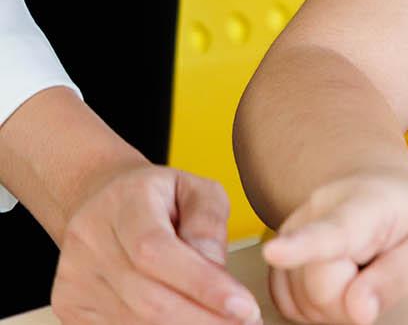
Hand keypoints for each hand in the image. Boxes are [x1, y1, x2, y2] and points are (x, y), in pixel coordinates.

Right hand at [50, 163, 260, 324]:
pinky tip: (191, 323)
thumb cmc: (159, 197)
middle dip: (203, 320)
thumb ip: (208, 226)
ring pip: (133, 324)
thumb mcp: (197, 190)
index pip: (156, 252)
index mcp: (124, 204)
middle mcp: (89, 242)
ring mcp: (73, 279)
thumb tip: (216, 271)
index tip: (244, 308)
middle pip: (146, 299)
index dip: (201, 285)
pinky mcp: (70, 308)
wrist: (103, 202)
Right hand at [262, 171, 407, 324]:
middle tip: (375, 274)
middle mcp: (315, 214)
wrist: (380, 193)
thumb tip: (359, 312)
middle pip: (320, 291)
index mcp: (363, 206)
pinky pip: (289, 307)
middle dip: (352, 301)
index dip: (300, 246)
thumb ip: (397, 278)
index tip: (275, 252)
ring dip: (336, 304)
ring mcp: (289, 236)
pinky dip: (317, 307)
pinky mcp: (276, 261)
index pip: (329, 231)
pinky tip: (337, 281)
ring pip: (302, 303)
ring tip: (358, 271)